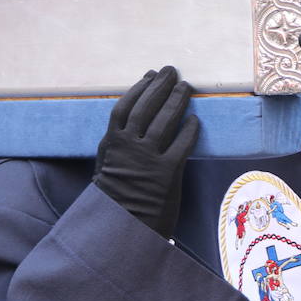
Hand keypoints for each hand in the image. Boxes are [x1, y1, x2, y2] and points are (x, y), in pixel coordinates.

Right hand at [92, 66, 198, 237]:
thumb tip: (122, 127)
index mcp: (111, 143)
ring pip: (165, 121)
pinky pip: (182, 144)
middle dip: (160, 86)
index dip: (139, 88)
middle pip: (146, 107)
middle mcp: (129, 146)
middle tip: (172, 71)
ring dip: (176, 101)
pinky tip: (195, 119)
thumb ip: (113, 147)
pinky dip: (189, 130)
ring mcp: (148, 158)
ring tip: (186, 87)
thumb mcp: (104, 168)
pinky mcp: (167, 173)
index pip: (125, 107)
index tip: (150, 75)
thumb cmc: (113, 200)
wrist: (121, 228)